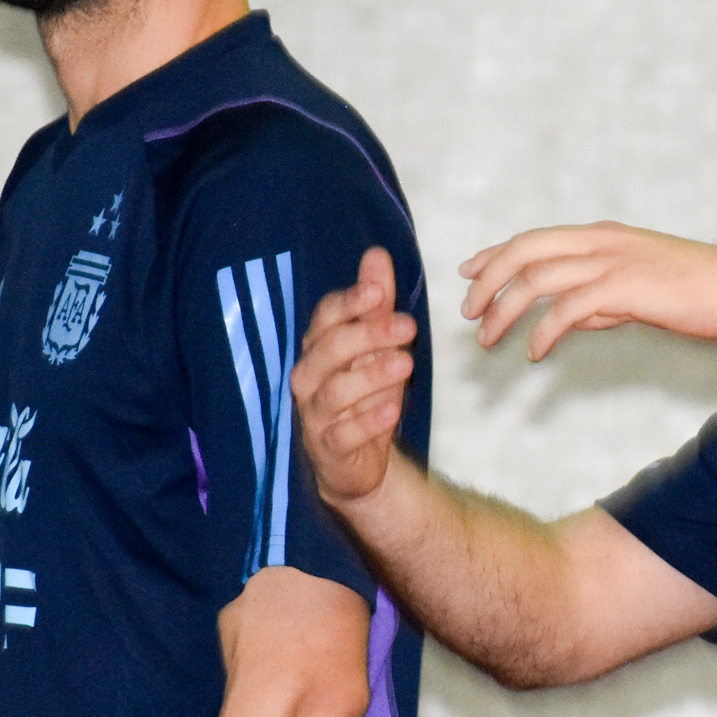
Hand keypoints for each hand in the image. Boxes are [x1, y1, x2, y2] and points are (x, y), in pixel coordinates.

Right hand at [291, 246, 417, 510]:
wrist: (355, 462)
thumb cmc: (363, 396)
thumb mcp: (375, 347)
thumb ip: (374, 305)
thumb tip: (376, 255)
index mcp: (318, 348)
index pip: (325, 318)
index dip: (349, 303)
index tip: (378, 291)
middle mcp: (309, 378)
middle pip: (328, 351)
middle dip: (367, 335)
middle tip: (408, 326)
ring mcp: (314, 416)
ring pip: (334, 392)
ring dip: (370, 376)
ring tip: (405, 363)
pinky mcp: (328, 450)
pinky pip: (342, 435)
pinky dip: (367, 423)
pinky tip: (392, 411)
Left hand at [457, 223, 716, 359]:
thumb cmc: (695, 293)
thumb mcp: (639, 291)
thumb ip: (603, 302)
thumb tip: (571, 322)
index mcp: (602, 236)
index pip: (534, 239)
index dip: (496, 254)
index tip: (469, 271)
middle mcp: (600, 242)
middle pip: (524, 252)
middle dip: (488, 280)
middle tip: (469, 312)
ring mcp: (610, 262)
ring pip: (537, 279)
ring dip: (505, 311)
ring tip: (489, 339)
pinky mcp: (623, 288)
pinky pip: (567, 310)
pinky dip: (543, 332)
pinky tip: (535, 354)